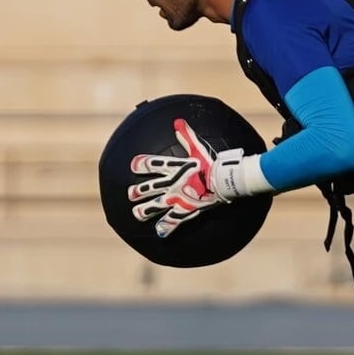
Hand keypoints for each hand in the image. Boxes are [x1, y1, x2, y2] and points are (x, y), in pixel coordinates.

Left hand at [127, 119, 244, 236]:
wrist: (222, 181)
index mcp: (173, 168)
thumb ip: (186, 135)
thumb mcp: (198, 148)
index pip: (152, 165)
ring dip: (144, 210)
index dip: (141, 164)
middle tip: (131, 194)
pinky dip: (166, 227)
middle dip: (138, 191)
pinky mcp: (185, 210)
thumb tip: (177, 121)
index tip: (133, 166)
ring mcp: (176, 199)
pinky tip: (160, 233)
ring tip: (136, 213)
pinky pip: (173, 221)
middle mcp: (171, 184)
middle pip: (149, 188)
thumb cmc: (211, 164)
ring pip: (155, 206)